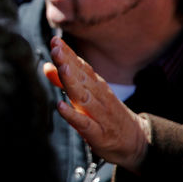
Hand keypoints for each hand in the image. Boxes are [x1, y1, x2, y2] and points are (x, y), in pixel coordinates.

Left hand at [43, 36, 150, 172]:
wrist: (136, 142)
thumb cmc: (106, 115)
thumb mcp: (87, 95)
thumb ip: (64, 81)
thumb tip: (46, 66)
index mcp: (95, 85)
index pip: (80, 66)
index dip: (68, 53)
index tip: (55, 39)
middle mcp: (98, 96)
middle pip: (81, 77)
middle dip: (67, 62)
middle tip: (56, 48)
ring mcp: (99, 115)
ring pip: (84, 97)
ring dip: (72, 82)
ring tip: (62, 69)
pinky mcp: (98, 134)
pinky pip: (85, 123)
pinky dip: (72, 115)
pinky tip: (60, 106)